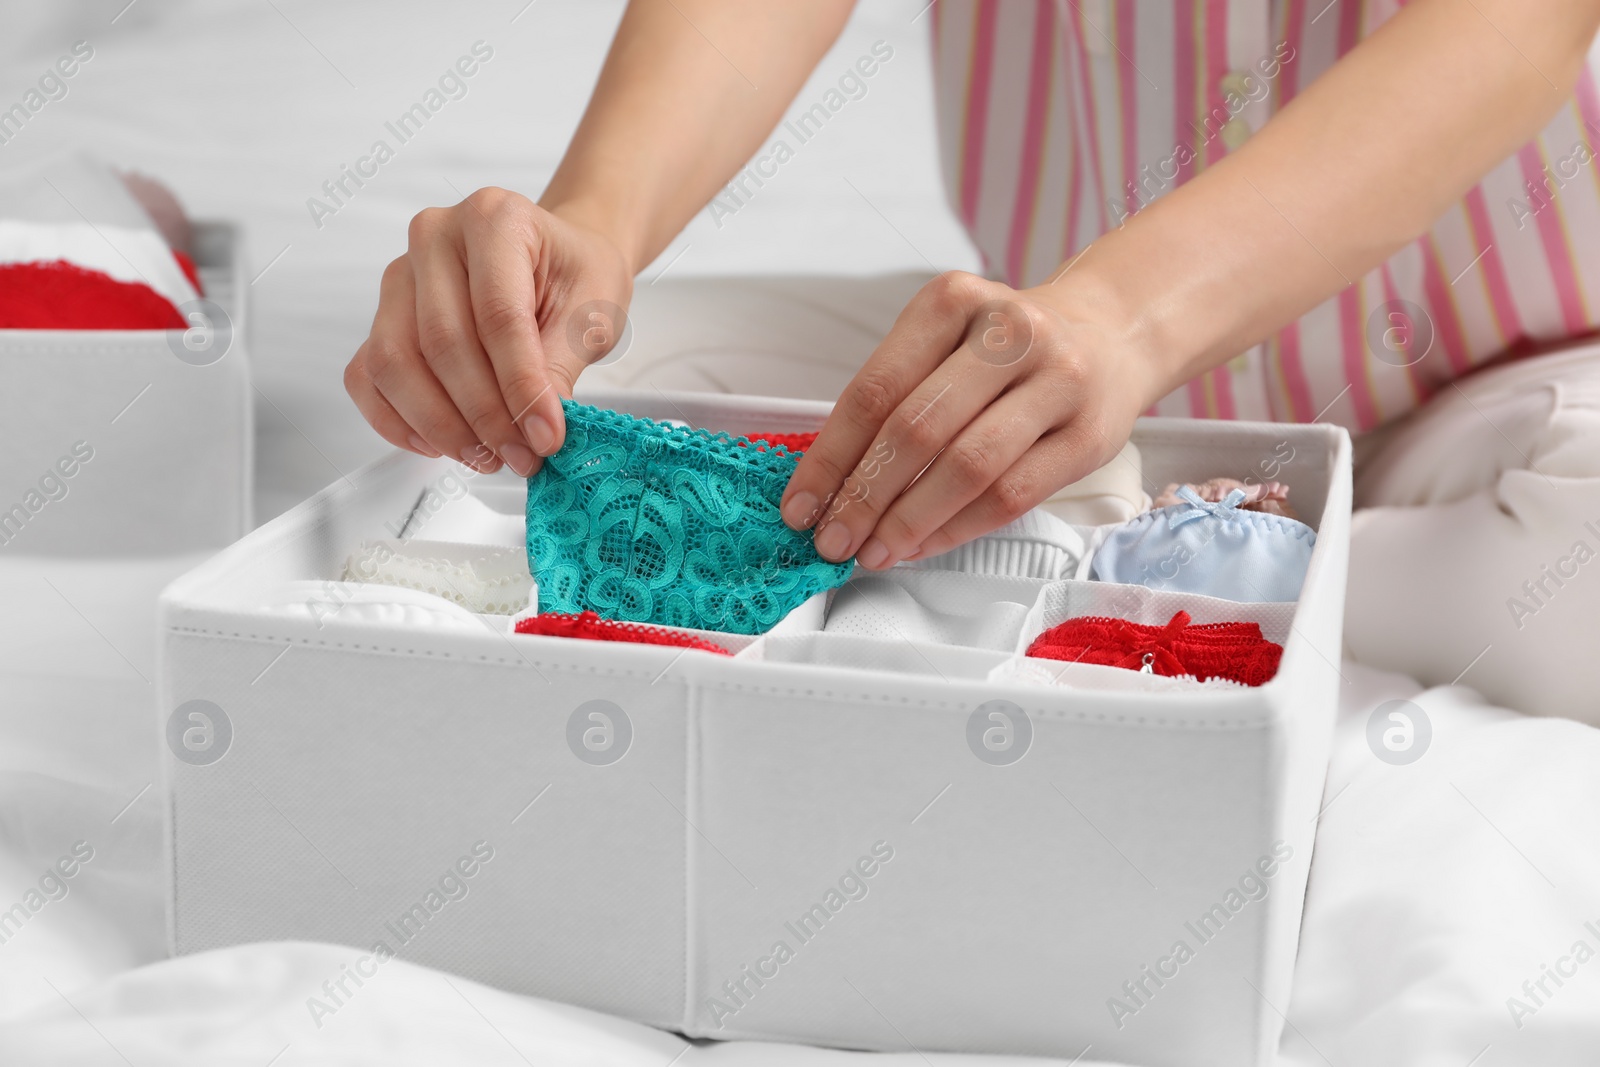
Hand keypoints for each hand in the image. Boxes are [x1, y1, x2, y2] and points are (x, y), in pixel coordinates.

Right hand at [344, 188, 633, 476]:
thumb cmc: (575, 275)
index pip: (497, 314)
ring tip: (488, 456)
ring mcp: (400, 276)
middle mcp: (435, 238)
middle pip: (441, 342)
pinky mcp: (381, 315)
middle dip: (483, 414)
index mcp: (495, 218)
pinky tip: (441, 445)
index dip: (520, 385)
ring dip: (440, 424)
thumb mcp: (592, 312)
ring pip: (395, 362)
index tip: (545, 436)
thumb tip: (535, 431)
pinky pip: (366, 376)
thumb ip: (559, 366)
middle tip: (520, 456)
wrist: (556, 260)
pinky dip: (397, 421)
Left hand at [779, 271, 1157, 569]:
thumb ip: (894, 399)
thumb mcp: (946, 342)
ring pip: (967, 467)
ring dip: (909, 521)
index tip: (800, 505)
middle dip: (864, 496)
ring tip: (873, 552)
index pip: (876, 388)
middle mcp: (1009, 333)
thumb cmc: (1007, 351)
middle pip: (918, 429)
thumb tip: (830, 488)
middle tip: (831, 540)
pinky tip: (921, 545)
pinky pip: (1011, 496)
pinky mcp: (1089, 435)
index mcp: (955, 301)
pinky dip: (957, 529)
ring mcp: (1057, 382)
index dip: (831, 456)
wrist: (1110, 337)